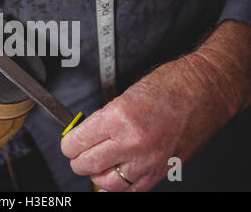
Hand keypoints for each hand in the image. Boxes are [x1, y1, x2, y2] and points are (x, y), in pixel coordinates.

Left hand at [61, 21, 249, 191]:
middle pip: (86, 164)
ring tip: (96, 164)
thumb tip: (86, 133)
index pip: (76, 142)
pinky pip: (131, 190)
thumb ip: (104, 118)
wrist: (206, 90)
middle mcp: (130, 142)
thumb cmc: (172, 85)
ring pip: (106, 183)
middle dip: (77, 159)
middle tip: (77, 152)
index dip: (68, 143)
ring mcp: (147, 160)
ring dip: (96, 175)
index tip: (69, 141)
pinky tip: (116, 173)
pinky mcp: (161, 171)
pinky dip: (119, 185)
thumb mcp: (126, 94)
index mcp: (118, 117)